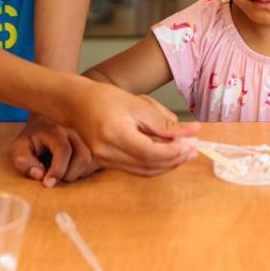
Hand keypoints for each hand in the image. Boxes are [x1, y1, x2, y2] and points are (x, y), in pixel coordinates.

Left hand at [11, 116, 99, 186]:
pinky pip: (95, 163)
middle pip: (83, 157)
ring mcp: (84, 139)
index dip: (57, 170)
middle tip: (55, 179)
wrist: (42, 127)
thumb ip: (24, 161)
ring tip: (62, 175)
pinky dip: (84, 172)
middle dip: (69, 175)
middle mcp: (73, 133)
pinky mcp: (91, 146)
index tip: (48, 184)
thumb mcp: (19, 149)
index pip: (63, 150)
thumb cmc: (31, 141)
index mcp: (55, 130)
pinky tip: (70, 172)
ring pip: (91, 161)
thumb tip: (39, 174)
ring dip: (78, 174)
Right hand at [64, 81, 199, 175]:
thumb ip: (163, 122)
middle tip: (193, 148)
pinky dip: (154, 164)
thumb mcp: (138, 104)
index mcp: (115, 134)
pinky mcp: (108, 164)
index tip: (191, 143)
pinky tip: (166, 154)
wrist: (76, 104)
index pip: (150, 152)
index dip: (174, 152)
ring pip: (145, 171)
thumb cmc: (105, 98)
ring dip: (167, 164)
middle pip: (149, 166)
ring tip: (184, 151)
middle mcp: (108, 152)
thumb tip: (191, 132)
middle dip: (175, 159)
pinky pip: (137, 170)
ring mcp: (106, 161)